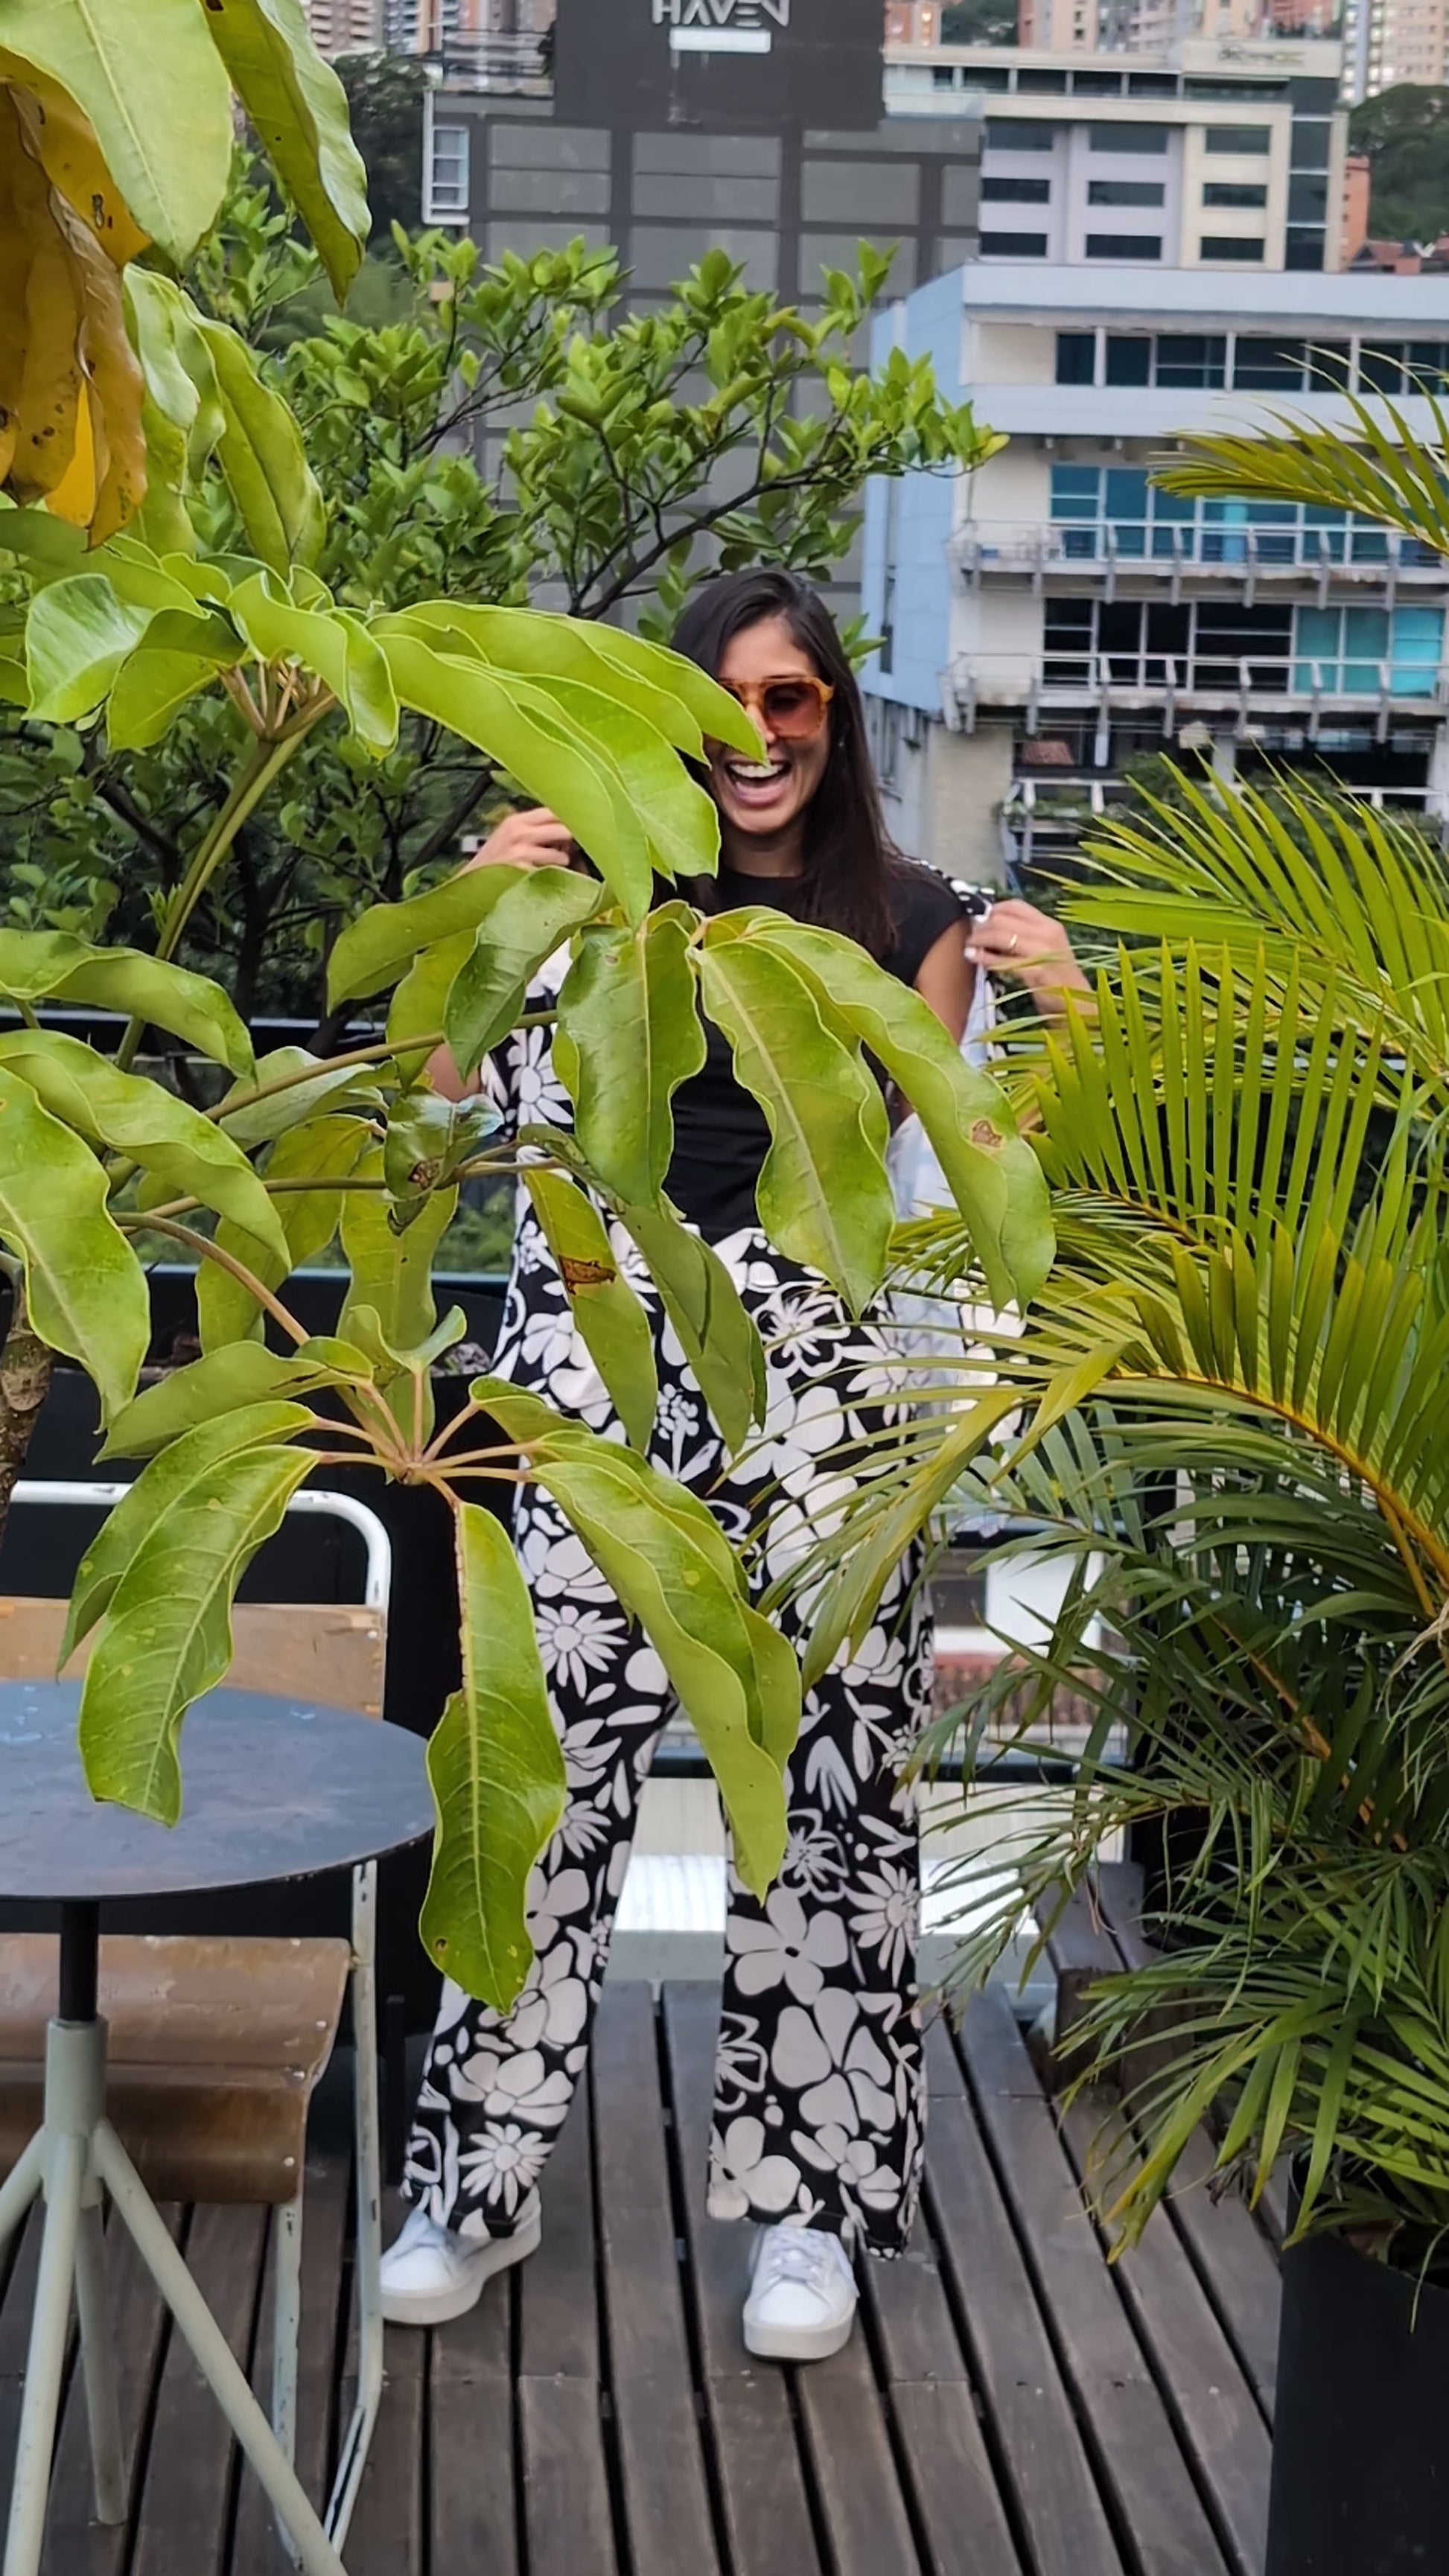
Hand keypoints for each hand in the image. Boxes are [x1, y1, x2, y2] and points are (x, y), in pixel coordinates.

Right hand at [465, 807, 575, 871]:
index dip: (572, 818)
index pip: (554, 811)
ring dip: (563, 861)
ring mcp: (521, 854)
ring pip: (560, 854)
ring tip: (557, 865)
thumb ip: (534, 828)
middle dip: (574, 839)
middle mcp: (519, 833)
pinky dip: (555, 877)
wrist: (470, 883)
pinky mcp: (523, 874)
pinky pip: (551, 873)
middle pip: (564, 828)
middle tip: (578, 846)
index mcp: (517, 821)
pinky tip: (548, 878)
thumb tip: (568, 826)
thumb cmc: (494, 860)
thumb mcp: (509, 835)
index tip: (585, 824)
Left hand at [964, 900, 1090, 1021]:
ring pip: (1001, 936)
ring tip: (969, 946)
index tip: (981, 919)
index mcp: (1049, 925)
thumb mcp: (1044, 949)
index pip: (1015, 905)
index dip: (993, 909)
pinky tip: (975, 958)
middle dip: (982, 926)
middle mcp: (1047, 933)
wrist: (1076, 1002)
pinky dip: (985, 958)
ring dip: (980, 940)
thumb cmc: (1057, 977)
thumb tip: (992, 927)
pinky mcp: (1034, 970)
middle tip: (972, 936)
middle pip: (1004, 919)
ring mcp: (1042, 951)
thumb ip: (1023, 936)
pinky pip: (1002, 960)